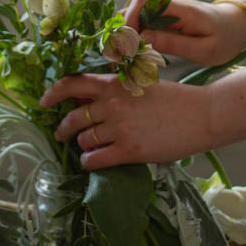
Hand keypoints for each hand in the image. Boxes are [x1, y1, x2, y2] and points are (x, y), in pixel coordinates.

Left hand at [40, 72, 211, 168]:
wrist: (201, 115)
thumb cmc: (175, 98)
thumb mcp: (141, 83)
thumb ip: (115, 89)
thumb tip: (87, 99)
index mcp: (115, 83)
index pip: (73, 83)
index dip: (53, 93)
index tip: (43, 102)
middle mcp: (113, 103)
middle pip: (74, 118)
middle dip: (63, 128)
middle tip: (62, 133)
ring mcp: (120, 128)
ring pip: (84, 140)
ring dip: (82, 146)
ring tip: (87, 148)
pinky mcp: (129, 151)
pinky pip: (96, 159)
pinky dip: (88, 162)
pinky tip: (91, 162)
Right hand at [125, 0, 245, 65]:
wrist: (236, 26)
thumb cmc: (224, 39)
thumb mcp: (203, 49)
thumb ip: (173, 43)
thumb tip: (142, 38)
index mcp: (179, 8)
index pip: (143, 2)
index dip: (129, 20)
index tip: (126, 46)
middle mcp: (168, 5)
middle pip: (133, 7)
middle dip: (122, 30)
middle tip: (120, 57)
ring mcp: (164, 11)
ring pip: (134, 16)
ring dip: (125, 35)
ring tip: (123, 59)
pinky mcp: (163, 20)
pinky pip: (142, 24)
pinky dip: (134, 38)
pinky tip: (134, 55)